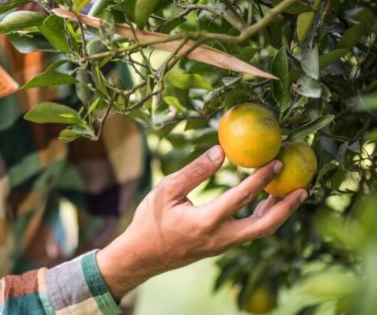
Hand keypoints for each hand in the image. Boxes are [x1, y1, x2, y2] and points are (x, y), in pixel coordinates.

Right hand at [97, 145, 306, 298]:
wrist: (141, 256)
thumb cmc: (150, 221)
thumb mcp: (167, 190)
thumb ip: (195, 171)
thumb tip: (222, 151)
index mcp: (205, 222)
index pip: (241, 197)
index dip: (262, 178)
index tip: (277, 161)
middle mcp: (220, 238)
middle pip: (264, 225)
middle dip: (286, 207)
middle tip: (303, 188)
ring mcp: (221, 245)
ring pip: (259, 231)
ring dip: (277, 213)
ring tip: (291, 193)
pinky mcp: (219, 247)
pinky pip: (248, 233)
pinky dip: (262, 218)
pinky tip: (264, 204)